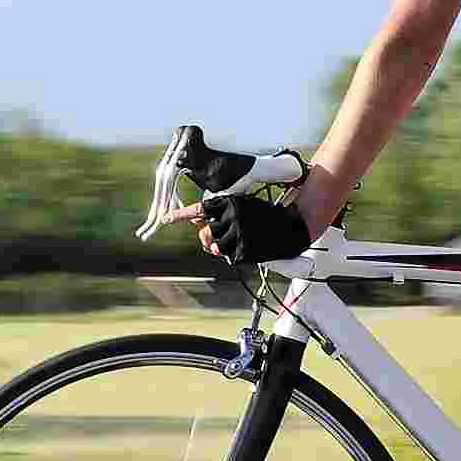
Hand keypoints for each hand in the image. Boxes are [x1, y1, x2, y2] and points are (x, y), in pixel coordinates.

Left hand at [165, 195, 313, 262]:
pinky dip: (237, 255)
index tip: (166, 219)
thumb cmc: (269, 216)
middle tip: (220, 239)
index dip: (181, 214)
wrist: (294, 227)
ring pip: (215, 247)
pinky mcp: (244, 249)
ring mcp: (238, 234)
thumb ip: (221, 212)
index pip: (199, 209)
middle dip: (209, 238)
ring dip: (222, 248)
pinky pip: (229, 257)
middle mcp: (231, 217)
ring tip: (237, 243)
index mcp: (230, 203)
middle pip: (205, 233)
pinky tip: (249, 249)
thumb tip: (196, 221)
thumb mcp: (244, 206)